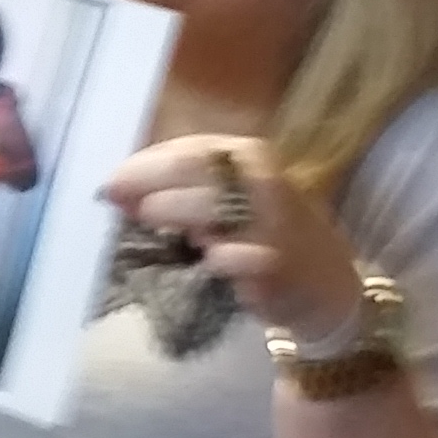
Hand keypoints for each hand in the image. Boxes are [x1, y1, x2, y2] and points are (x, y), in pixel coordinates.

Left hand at [105, 131, 362, 341]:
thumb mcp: (230, 199)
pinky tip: (199, 258)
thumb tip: (117, 188)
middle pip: (197, 171)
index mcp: (250, 156)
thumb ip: (181, 189)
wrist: (326, 286)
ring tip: (147, 219)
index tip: (111, 181)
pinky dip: (215, 256)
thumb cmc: (264, 235)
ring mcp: (272, 221)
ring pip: (214, 206)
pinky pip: (235, 256)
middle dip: (150, 183)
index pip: (190, 150)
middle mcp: (264, 181)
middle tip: (117, 199)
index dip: (145, 164)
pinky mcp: (275, 263)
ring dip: (174, 211)